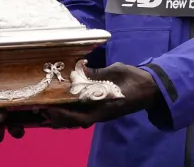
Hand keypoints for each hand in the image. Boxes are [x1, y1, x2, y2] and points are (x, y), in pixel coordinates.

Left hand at [41, 61, 161, 128]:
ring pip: (79, 119)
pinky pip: (85, 113)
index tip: (51, 110)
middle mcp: (101, 114)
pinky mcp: (103, 107)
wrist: (151, 87)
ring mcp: (102, 112)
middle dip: (59, 118)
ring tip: (49, 108)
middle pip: (76, 122)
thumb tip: (81, 70)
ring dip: (64, 116)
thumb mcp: (116, 72)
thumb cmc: (135, 80)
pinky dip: (72, 110)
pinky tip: (64, 103)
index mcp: (105, 109)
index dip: (64, 116)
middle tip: (42, 110)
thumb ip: (98, 73)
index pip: (81, 119)